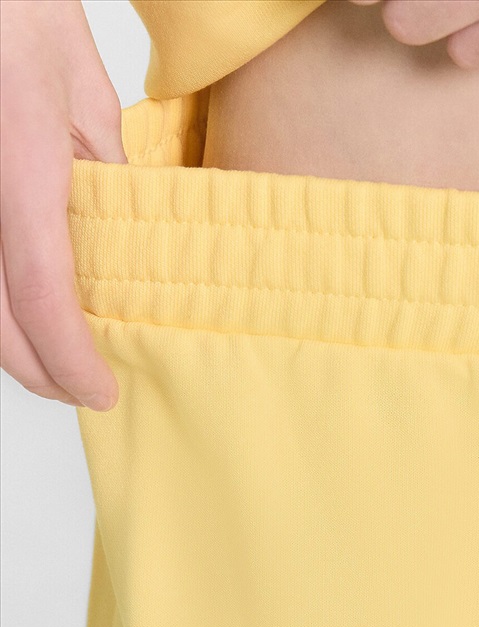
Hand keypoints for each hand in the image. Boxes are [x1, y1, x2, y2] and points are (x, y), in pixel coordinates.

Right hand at [1, 0, 125, 410]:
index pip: (42, 299)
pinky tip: (25, 309)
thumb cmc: (18, 14)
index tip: (101, 391)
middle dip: (42, 373)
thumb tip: (118, 235)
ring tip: (59, 357)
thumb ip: (103, 175)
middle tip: (83, 389)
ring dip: (15, 347)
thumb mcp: (84, 93)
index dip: (71, 360)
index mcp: (22, 173)